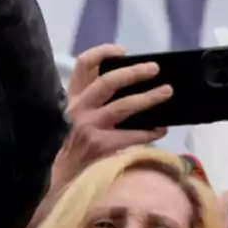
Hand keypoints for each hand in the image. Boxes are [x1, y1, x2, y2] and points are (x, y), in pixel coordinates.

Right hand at [49, 44, 172, 193]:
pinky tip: (161, 129)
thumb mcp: (73, 115)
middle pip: (107, 82)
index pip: (83, 65)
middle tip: (154, 69)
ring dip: (148, 98)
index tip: (123, 50)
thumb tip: (130, 85)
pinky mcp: (99, 145)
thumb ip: (91, 99)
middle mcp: (78, 108)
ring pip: (123, 106)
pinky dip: (149, 131)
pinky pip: (131, 135)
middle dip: (134, 73)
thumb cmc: (72, 143)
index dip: (103, 52)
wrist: (60, 176)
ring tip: (166, 92)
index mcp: (72, 96)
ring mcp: (88, 126)